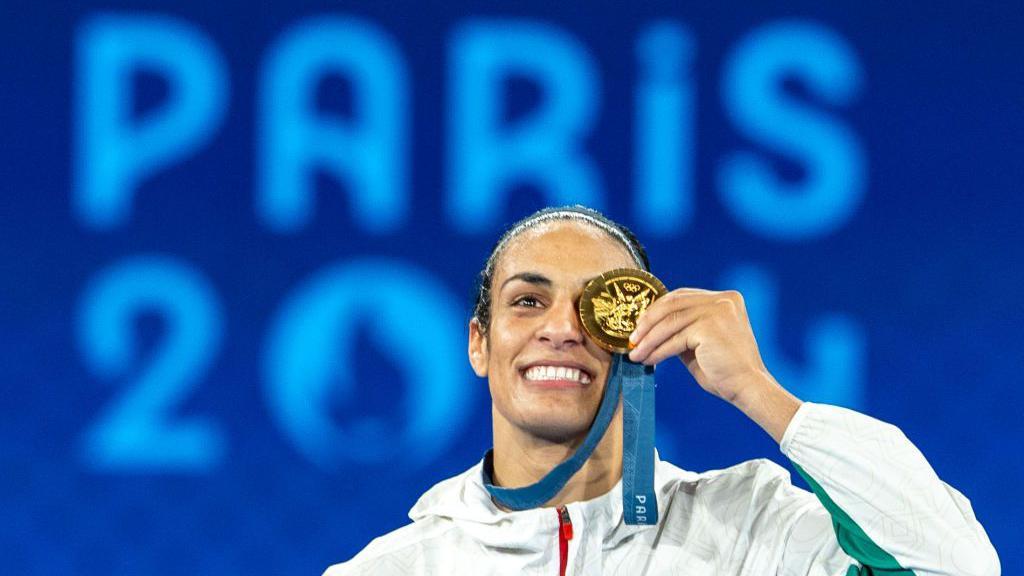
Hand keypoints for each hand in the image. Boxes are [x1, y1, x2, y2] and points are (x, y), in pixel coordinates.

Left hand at [627, 288, 770, 405]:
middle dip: (648, 322)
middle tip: (632, 339)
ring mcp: (718, 311)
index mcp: (726, 299)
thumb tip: (649, 327)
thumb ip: (682, 329)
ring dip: (648, 340)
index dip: (657, 309)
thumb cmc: (725, 370)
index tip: (640, 326)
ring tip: (636, 354)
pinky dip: (658, 350)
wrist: (748, 388)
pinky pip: (675, 338)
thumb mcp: (700, 343)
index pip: (681, 296)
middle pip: (672, 304)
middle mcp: (723, 300)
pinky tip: (649, 360)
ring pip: (670, 322)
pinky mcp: (710, 327)